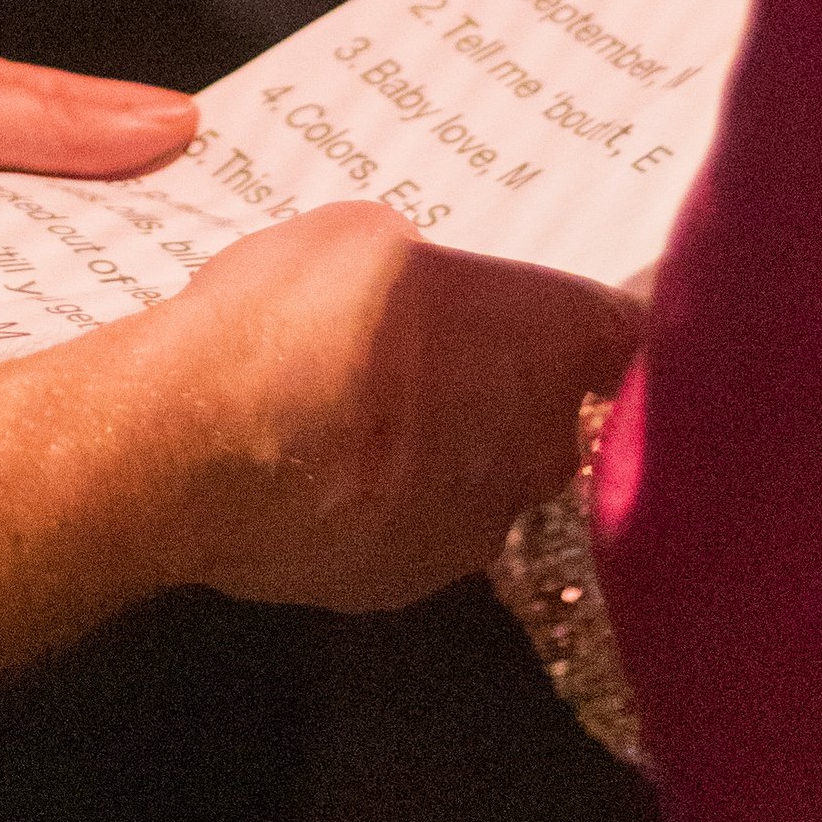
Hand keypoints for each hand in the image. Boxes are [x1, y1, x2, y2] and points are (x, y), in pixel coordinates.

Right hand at [135, 203, 639, 614]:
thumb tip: (428, 301)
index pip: (627, 333)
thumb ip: (427, 275)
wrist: (194, 446)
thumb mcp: (366, 235)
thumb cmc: (292, 314)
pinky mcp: (407, 586)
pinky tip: (329, 469)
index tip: (581, 308)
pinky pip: (424, 529)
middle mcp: (537, 447)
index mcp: (546, 343)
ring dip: (454, 448)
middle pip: (562, 415)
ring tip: (366, 412)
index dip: (606, 319)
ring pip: (490, 479)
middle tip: (443, 346)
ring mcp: (476, 530)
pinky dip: (393, 501)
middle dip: (517, 385)